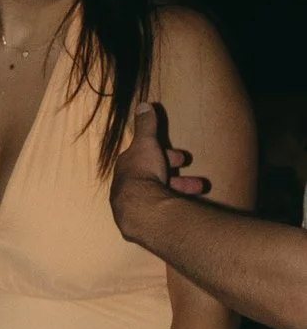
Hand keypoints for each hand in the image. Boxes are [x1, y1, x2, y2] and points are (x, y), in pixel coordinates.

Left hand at [110, 101, 210, 236]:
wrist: (141, 210)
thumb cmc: (143, 174)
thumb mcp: (146, 144)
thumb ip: (146, 126)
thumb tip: (143, 104)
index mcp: (126, 170)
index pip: (145, 159)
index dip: (164, 155)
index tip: (181, 157)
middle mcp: (126, 190)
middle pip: (155, 180)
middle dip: (178, 177)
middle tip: (196, 180)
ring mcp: (134, 208)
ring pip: (161, 196)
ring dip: (182, 191)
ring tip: (201, 191)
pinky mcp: (142, 224)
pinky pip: (162, 212)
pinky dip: (176, 207)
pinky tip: (187, 210)